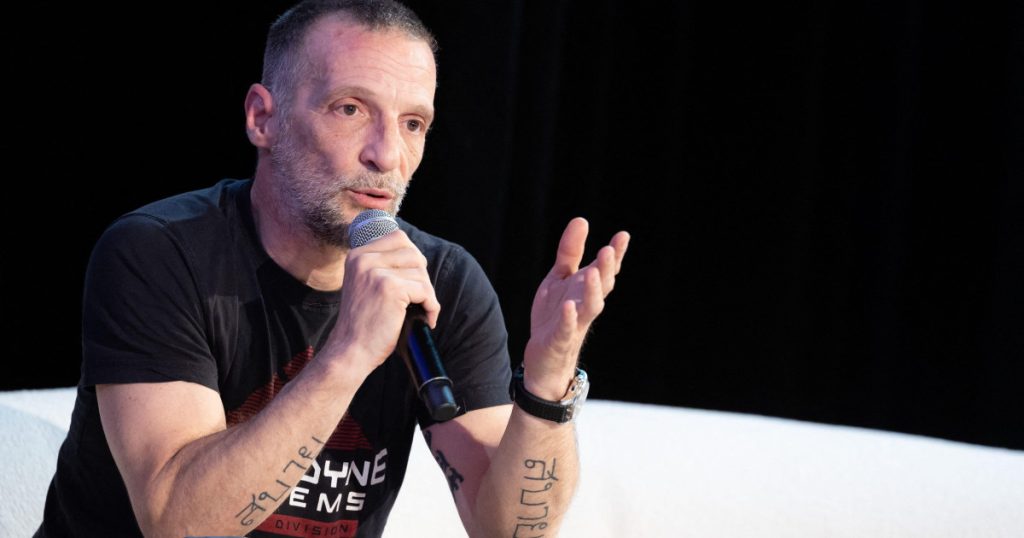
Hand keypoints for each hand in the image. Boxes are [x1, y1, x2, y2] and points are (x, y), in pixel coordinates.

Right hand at [323, 230, 439, 378]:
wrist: (349, 351)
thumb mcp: (365, 285)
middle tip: (419, 299)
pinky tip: (426, 319)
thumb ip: (382, 267)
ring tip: (421, 310)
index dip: (413, 259)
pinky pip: (425, 291)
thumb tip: (418, 257)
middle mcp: (364, 259)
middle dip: (422, 277)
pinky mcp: (390, 287)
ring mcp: (377, 272)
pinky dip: (431, 306)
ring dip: (427, 293)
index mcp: (357, 255)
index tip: (413, 281)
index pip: (398, 238)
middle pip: (413, 253)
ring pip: (421, 272)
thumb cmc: (362, 324)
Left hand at [524, 218, 629, 399]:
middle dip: (607, 269)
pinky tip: (569, 307)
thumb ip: (570, 252)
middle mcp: (586, 304)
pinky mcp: (560, 339)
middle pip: (602, 286)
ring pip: (591, 307)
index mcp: (586, 288)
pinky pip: (567, 329)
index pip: (606, 269)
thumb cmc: (556, 315)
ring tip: (593, 273)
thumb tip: (582, 219)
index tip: (623, 235)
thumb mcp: (559, 278)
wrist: (544, 357)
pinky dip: (570, 319)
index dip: (616, 254)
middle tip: (608, 250)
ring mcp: (576, 323)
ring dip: (593, 291)